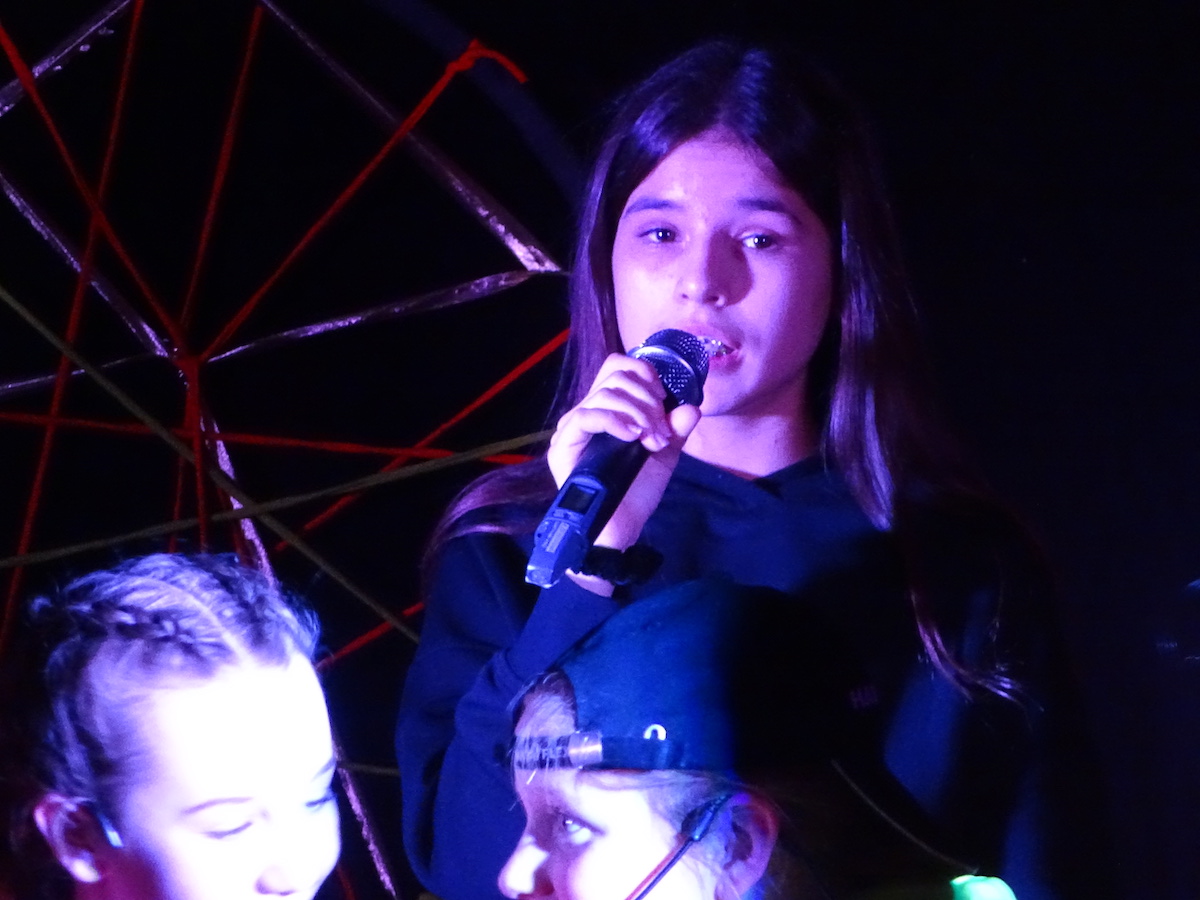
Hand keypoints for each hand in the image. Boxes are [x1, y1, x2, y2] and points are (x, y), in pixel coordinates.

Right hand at [547, 353, 700, 552]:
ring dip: (639, 413)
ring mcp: (572, 429)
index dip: (644, 372)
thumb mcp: (663, 455)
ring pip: (605, 394)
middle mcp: (586, 413)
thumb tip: (691, 407)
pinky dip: (615, 421)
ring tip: (652, 440)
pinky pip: (586, 416)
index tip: (664, 400)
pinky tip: (632, 437)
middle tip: (660, 429)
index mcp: (607, 410)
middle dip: (647, 398)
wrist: (621, 529)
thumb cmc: (636, 492)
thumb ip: (675, 429)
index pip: (617, 367)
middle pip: (614, 375)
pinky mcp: (563, 447)